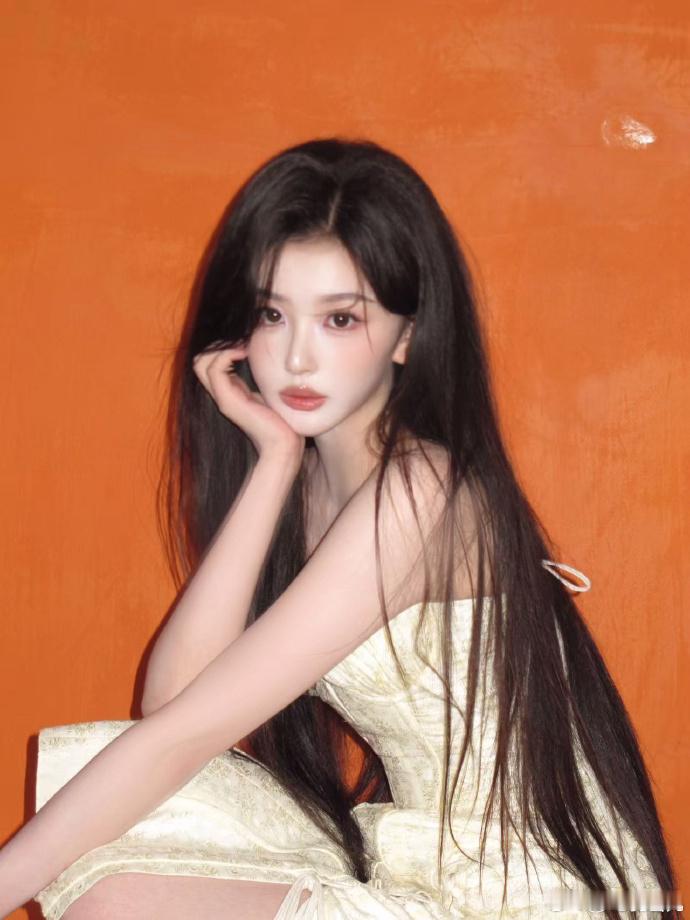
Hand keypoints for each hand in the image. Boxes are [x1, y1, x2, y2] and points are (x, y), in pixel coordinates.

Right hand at [192, 343, 304, 463]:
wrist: (284, 445)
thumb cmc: (283, 422)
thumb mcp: (270, 393)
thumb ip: (262, 380)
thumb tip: (265, 361)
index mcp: (231, 392)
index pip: (209, 363)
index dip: (223, 347)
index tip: (245, 342)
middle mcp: (222, 395)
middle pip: (199, 361)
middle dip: (219, 344)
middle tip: (242, 341)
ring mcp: (222, 398)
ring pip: (201, 362)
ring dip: (222, 347)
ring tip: (243, 346)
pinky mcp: (227, 401)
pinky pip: (215, 368)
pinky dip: (227, 354)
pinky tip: (245, 353)